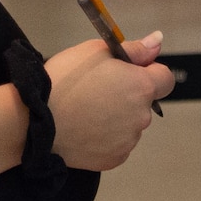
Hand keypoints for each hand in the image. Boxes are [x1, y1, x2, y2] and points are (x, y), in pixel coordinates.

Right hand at [43, 35, 172, 170]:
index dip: (148, 71)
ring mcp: (129, 141)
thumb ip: (133, 50)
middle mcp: (142, 117)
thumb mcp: (96, 51)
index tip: (126, 71)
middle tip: (96, 89)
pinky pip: (117, 143)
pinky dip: (106, 136)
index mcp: (141, 87)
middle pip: (144, 102)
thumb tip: (158, 41)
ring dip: (117, 116)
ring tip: (85, 110)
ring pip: (130, 123)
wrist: (35, 120)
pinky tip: (84, 128)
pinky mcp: (114, 159)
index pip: (165, 79)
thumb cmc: (65, 79)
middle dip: (127, 94)